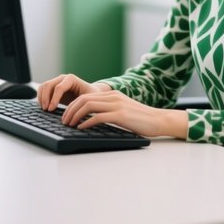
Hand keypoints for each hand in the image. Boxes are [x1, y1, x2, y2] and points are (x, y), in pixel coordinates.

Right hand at [37, 73, 108, 110]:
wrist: (89, 93)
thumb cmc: (91, 96)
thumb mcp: (88, 99)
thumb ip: (80, 103)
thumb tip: (72, 113)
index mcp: (71, 79)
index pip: (59, 88)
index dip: (54, 99)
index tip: (51, 110)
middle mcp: (62, 78)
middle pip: (48, 85)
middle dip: (45, 98)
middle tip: (46, 110)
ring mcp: (57, 81)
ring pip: (43, 86)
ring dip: (41, 98)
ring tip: (44, 109)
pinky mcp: (53, 87)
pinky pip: (42, 90)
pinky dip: (40, 97)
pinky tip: (43, 107)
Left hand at [60, 88, 187, 139]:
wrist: (159, 120)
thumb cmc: (142, 120)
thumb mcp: (123, 111)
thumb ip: (110, 111)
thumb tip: (92, 119)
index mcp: (113, 95)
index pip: (86, 96)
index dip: (73, 105)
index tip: (66, 115)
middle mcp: (113, 97)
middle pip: (84, 99)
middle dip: (70, 110)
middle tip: (64, 121)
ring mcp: (117, 105)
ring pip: (88, 106)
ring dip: (75, 115)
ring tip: (69, 125)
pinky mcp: (121, 115)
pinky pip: (98, 116)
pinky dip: (86, 122)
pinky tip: (81, 128)